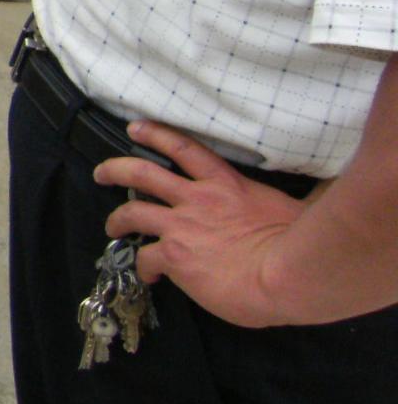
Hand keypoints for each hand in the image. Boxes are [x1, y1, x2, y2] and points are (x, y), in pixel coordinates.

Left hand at [95, 119, 309, 328]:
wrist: (289, 272)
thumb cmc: (300, 243)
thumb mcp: (286, 206)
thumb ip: (268, 204)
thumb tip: (284, 209)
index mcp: (225, 183)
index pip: (183, 147)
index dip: (156, 134)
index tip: (137, 127)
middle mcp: (197, 198)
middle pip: (143, 172)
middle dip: (116, 169)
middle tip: (102, 172)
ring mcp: (181, 225)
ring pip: (133, 212)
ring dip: (117, 219)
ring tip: (112, 226)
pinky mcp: (175, 255)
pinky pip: (145, 257)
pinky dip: (142, 266)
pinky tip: (148, 276)